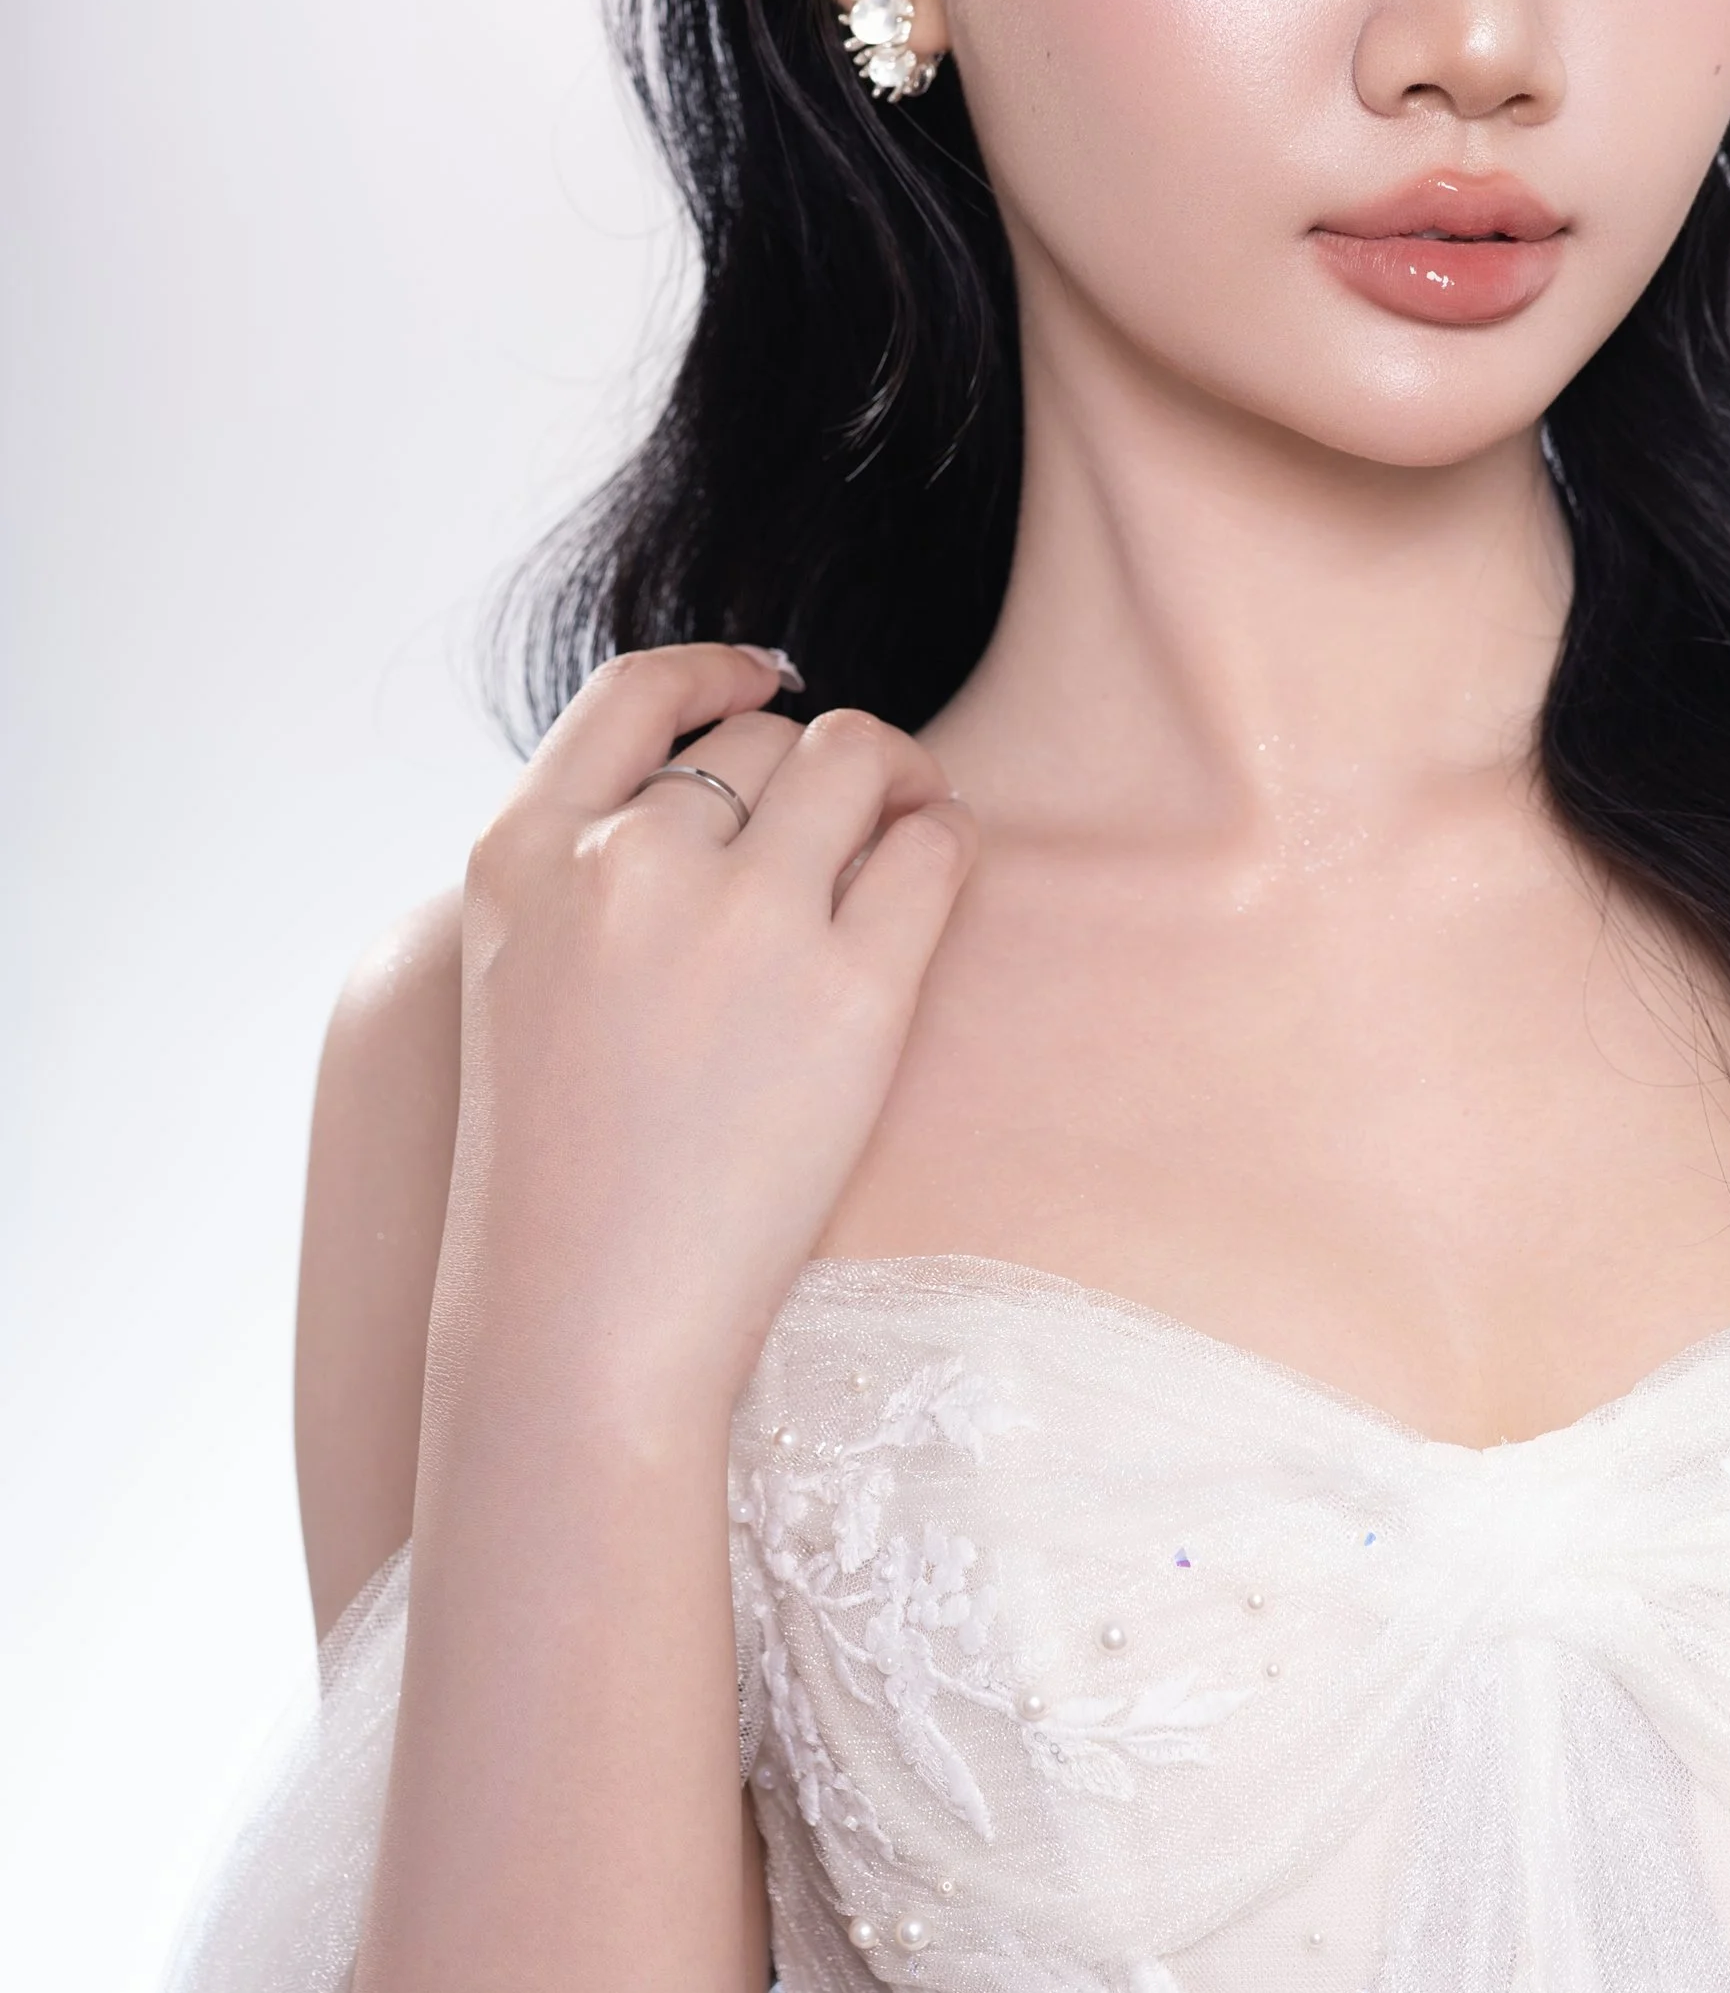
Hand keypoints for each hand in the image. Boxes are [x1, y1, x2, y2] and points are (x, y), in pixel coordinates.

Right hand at [425, 645, 975, 1438]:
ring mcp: (742, 922)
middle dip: (818, 764)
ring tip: (914, 823)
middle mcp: (628, 864)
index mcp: (522, 857)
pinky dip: (948, 843)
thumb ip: (589, 877)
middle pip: (762, 737)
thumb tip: (724, 787)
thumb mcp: (518, 985)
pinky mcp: (850, 991)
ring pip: (855, 760)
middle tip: (862, 807)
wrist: (582, 1321)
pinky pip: (933, 851)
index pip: (633, 694)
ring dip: (899, 778)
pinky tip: (941, 874)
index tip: (772, 680)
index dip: (717, 671)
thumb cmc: (556, 1179)